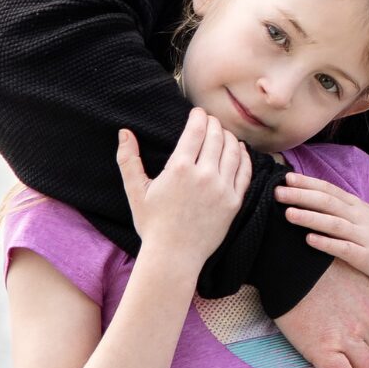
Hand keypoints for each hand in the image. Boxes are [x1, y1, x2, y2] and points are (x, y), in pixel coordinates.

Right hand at [114, 110, 249, 266]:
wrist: (174, 255)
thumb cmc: (152, 224)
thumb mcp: (136, 191)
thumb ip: (128, 160)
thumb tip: (124, 133)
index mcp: (179, 169)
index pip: (196, 131)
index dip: (198, 117)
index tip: (197, 112)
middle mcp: (205, 175)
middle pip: (217, 137)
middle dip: (214, 124)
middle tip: (210, 120)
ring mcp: (223, 188)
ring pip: (233, 150)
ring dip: (229, 137)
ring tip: (223, 133)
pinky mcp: (235, 200)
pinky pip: (245, 171)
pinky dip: (243, 156)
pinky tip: (239, 150)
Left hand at [278, 174, 368, 292]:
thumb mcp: (365, 219)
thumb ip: (343, 210)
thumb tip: (315, 200)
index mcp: (358, 207)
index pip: (330, 190)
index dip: (309, 183)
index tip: (287, 178)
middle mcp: (361, 218)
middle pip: (328, 203)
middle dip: (302, 196)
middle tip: (278, 192)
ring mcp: (364, 237)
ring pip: (334, 224)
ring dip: (310, 218)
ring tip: (288, 213)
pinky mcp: (366, 257)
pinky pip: (344, 249)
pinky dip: (326, 243)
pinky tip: (309, 240)